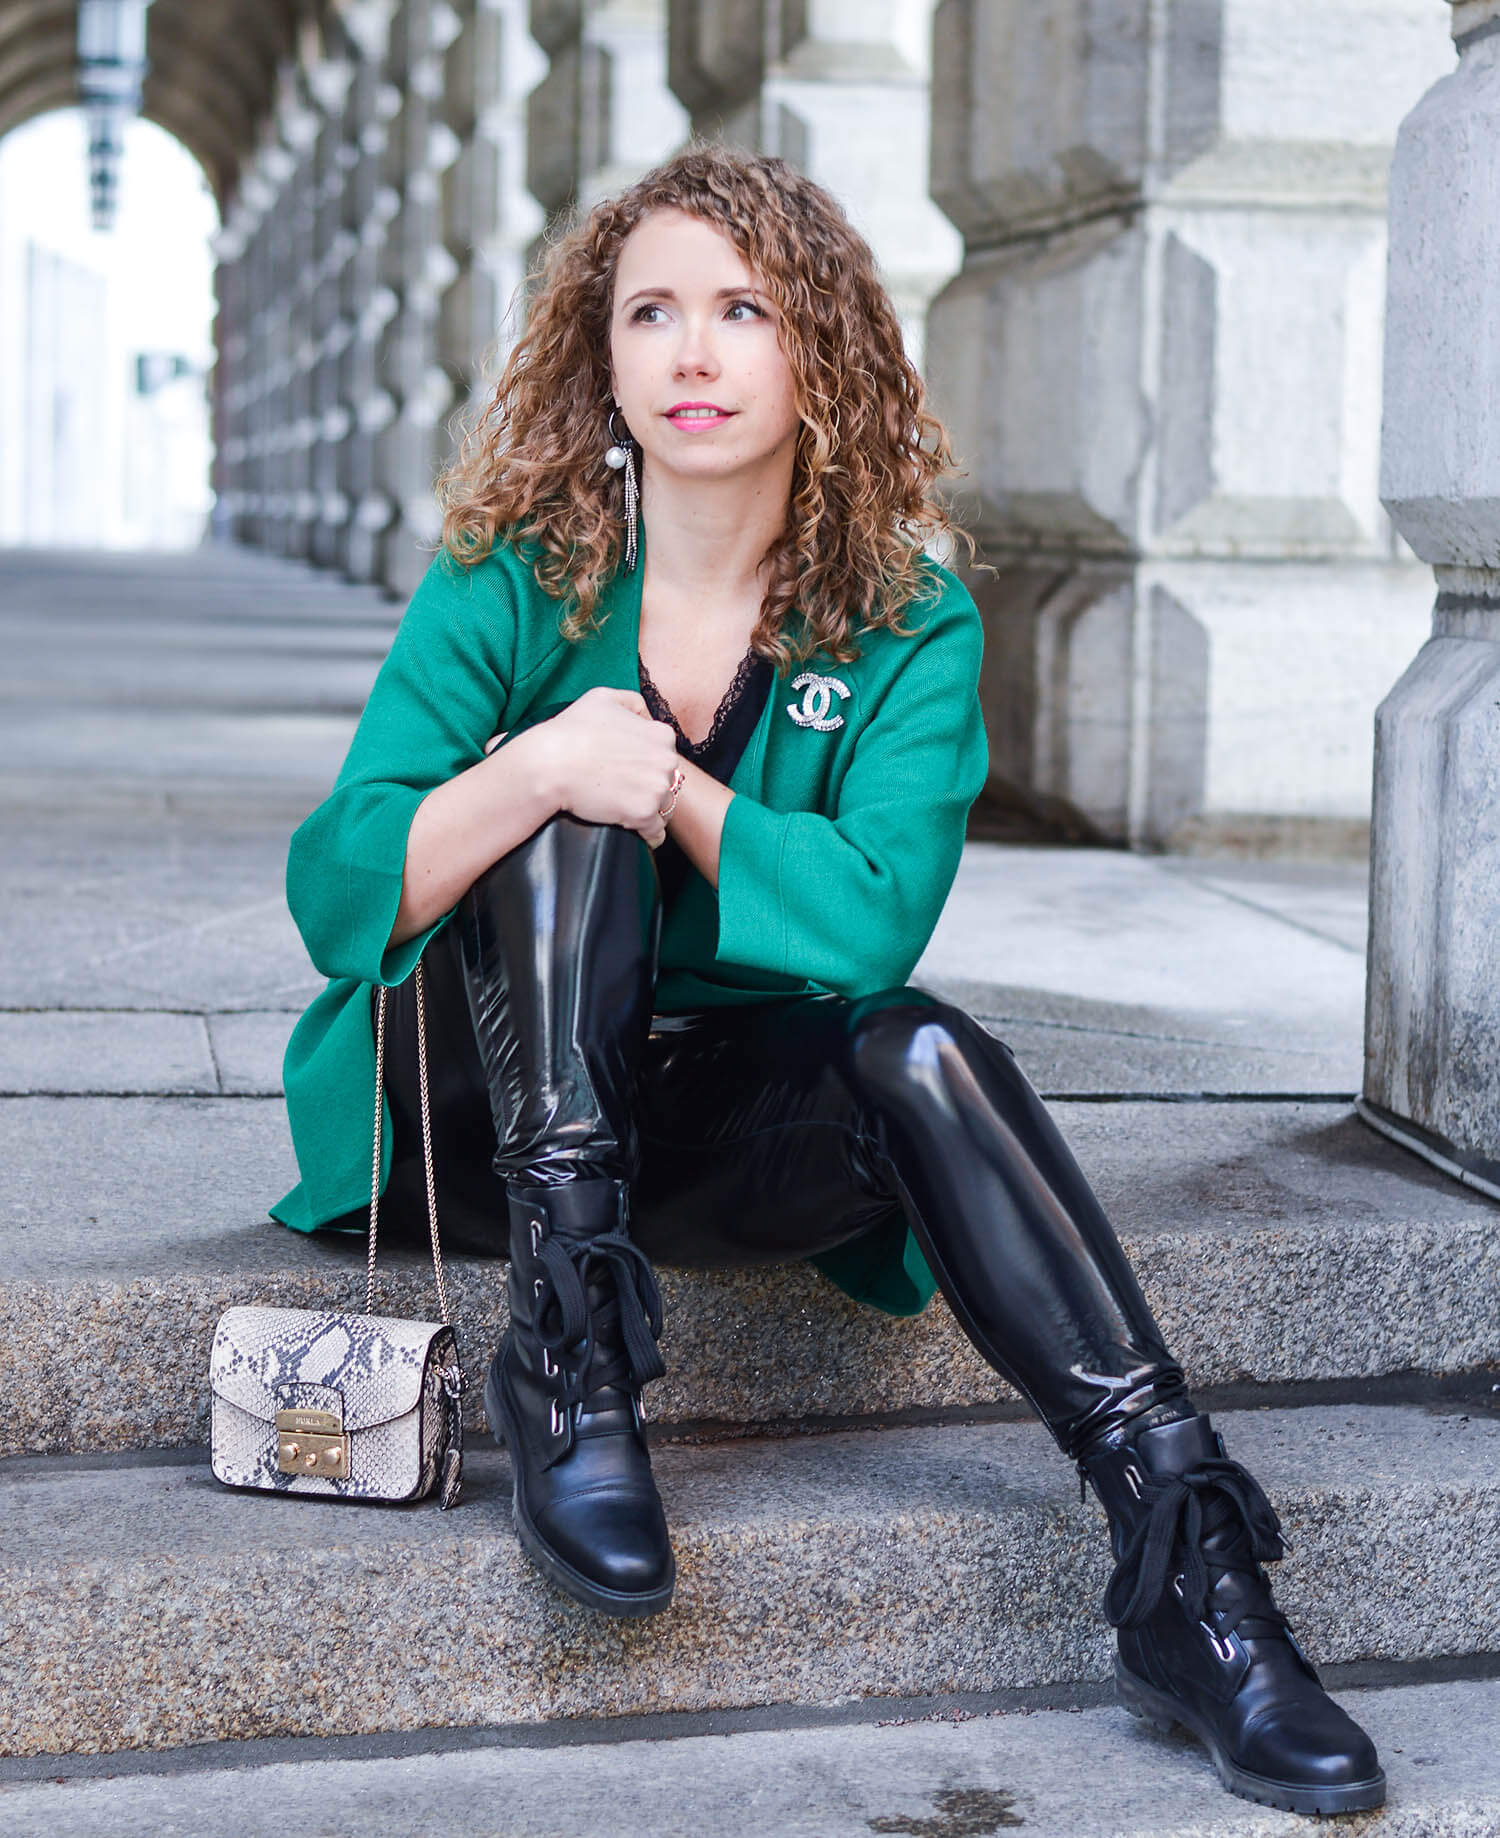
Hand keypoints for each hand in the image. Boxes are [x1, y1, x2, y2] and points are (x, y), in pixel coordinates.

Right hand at [527, 687, 681, 847]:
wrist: (549, 763)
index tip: (628, 769)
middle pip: (667, 780)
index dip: (647, 762)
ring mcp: (657, 789)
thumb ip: (631, 702)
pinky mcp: (644, 814)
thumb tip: (645, 714)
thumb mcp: (602, 698)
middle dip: (649, 785)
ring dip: (649, 809)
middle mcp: (667, 761)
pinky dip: (648, 834)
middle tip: (622, 789)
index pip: (664, 754)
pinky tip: (638, 833)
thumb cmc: (570, 730)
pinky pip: (656, 831)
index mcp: (661, 735)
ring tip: (625, 809)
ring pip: (663, 806)